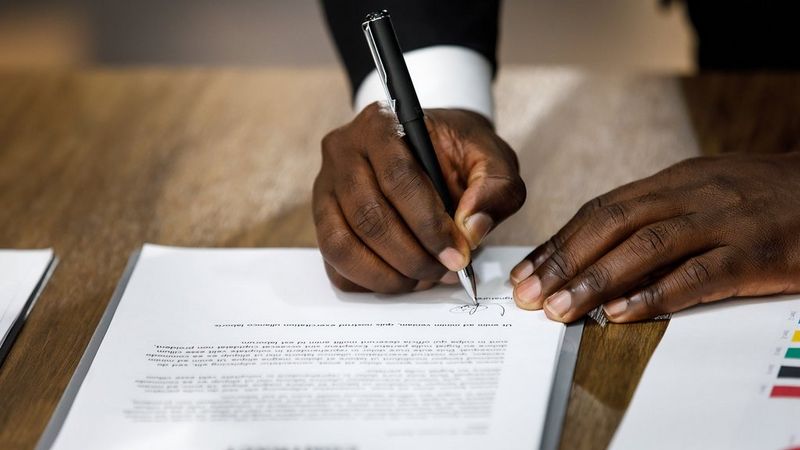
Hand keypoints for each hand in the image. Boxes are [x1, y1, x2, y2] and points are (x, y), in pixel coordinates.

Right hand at [313, 103, 524, 292]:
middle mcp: (343, 151)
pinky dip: (367, 282)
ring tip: (423, 279)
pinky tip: (401, 280)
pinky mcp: (321, 219)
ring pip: (342, 244)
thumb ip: (495, 188)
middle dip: (411, 256)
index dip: (429, 225)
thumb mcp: (492, 159)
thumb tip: (471, 230)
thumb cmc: (459, 154)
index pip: (398, 179)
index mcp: (381, 124)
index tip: (458, 255)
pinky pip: (333, 262)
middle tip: (444, 271)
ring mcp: (324, 187)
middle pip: (368, 216)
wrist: (432, 150)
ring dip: (387, 275)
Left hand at [510, 152, 799, 322]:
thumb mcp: (704, 191)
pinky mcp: (755, 252)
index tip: (529, 270)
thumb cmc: (764, 196)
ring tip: (562, 308)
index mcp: (674, 180)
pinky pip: (698, 274)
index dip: (561, 241)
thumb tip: (600, 252)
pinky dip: (656, 295)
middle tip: (530, 294)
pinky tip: (623, 314)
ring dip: (597, 280)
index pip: (602, 210)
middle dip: (564, 261)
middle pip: (613, 224)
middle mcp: (692, 194)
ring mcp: (724, 221)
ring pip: (646, 247)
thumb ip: (656, 215)